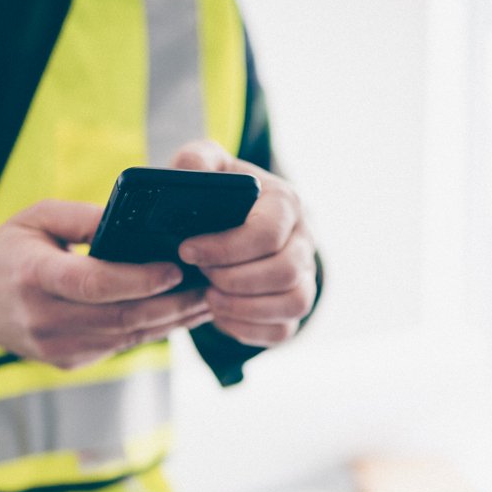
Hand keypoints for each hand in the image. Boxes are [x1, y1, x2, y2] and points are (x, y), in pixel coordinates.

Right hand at [0, 199, 212, 367]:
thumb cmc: (9, 252)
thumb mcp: (37, 218)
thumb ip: (84, 217)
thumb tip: (134, 221)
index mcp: (33, 276)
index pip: (95, 283)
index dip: (140, 280)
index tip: (177, 268)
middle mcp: (44, 318)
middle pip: (122, 317)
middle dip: (173, 305)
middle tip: (209, 287)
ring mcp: (57, 347)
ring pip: (128, 337)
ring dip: (171, 321)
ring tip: (205, 300)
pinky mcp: (70, 361)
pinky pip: (120, 346)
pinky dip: (152, 330)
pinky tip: (176, 314)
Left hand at [170, 141, 317, 346]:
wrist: (233, 222)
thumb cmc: (218, 194)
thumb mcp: (205, 167)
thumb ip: (197, 161)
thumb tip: (192, 171)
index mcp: (285, 202)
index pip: (267, 233)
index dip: (225, 248)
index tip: (187, 251)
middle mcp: (304, 239)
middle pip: (285, 271)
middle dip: (234, 279)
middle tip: (201, 274)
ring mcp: (305, 275)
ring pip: (294, 304)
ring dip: (244, 307)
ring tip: (210, 296)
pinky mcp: (294, 305)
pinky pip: (284, 330)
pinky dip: (249, 328)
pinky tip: (221, 313)